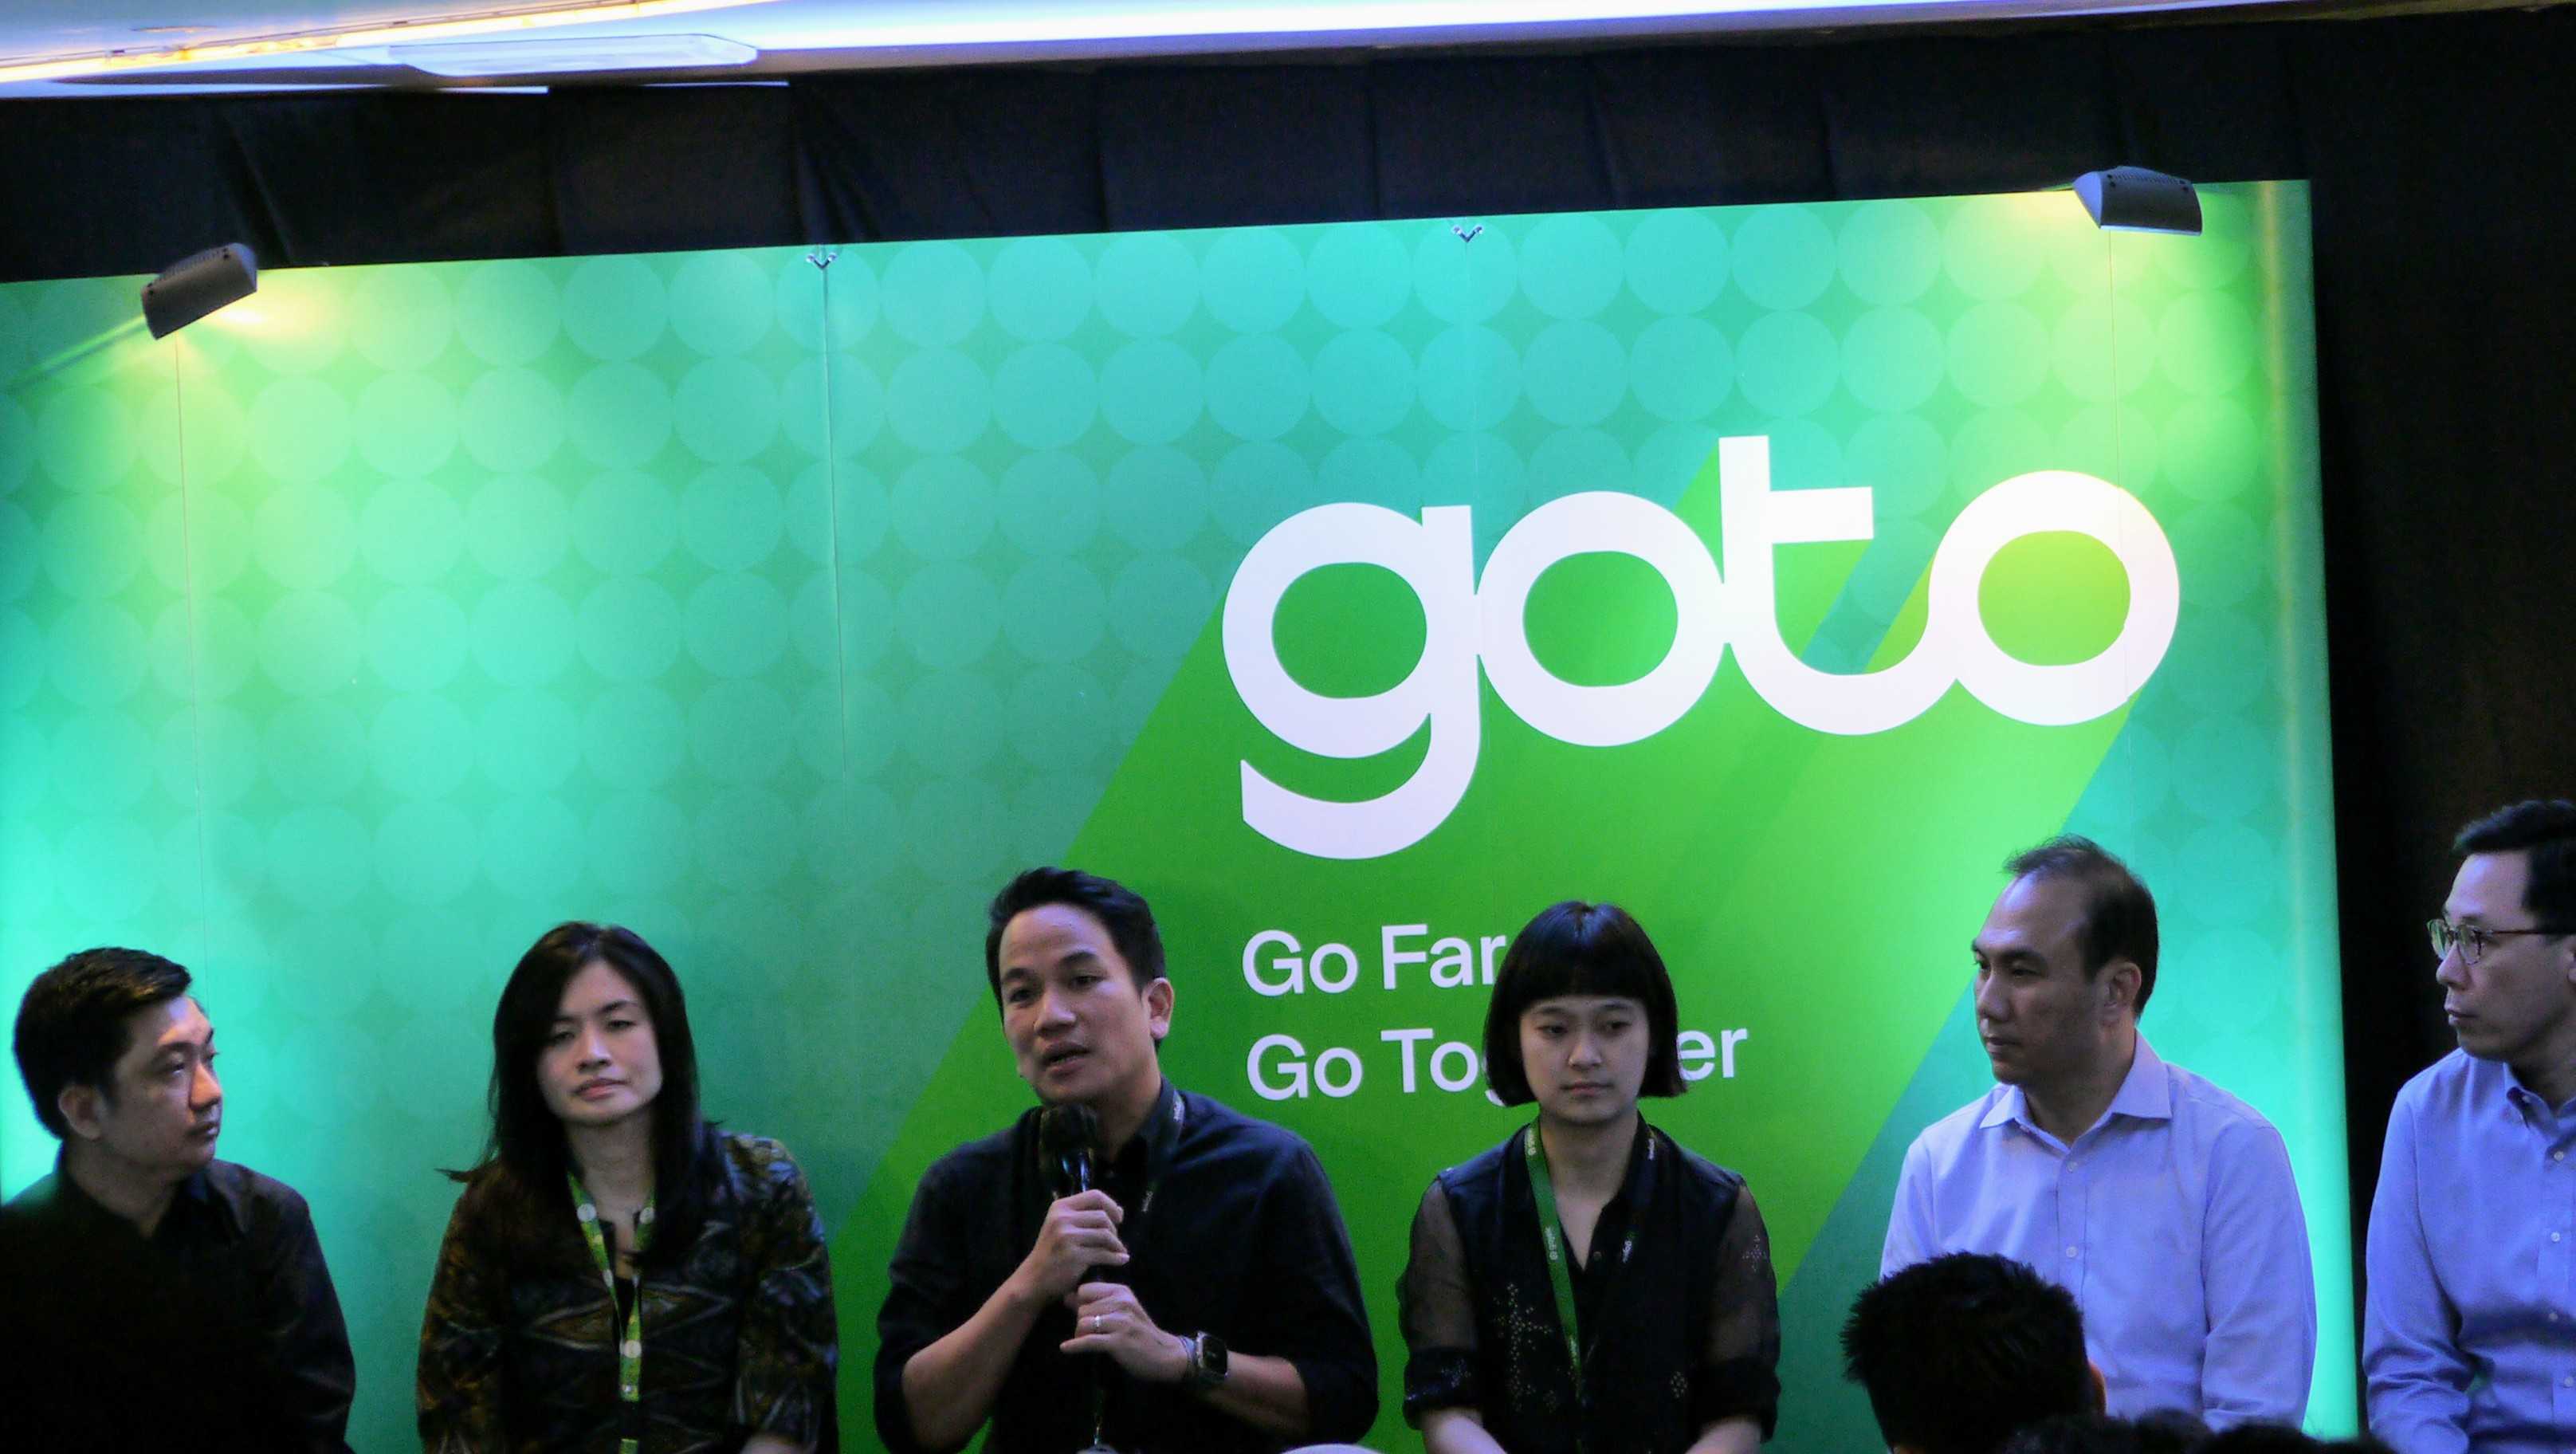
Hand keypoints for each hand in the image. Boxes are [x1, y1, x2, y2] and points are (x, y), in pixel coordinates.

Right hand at [1012, 1191, 1126, 1305]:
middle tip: (1115, 1242)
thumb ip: (1086, 1216)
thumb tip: (1120, 1210)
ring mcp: (1067, 1237)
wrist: (1033, 1279)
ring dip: (1117, 1245)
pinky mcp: (1074, 1256)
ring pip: (1105, 1234)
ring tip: (1119, 1252)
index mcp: (1060, 1207)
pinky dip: (1116, 1258)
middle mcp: (1062, 1218)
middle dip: (1114, 1229)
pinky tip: (1121, 1261)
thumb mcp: (1062, 1226)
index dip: (1111, 1206)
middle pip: (1102, 1216)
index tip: (1118, 1219)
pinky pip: (1103, 1253)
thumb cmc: (1051, 1252)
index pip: (1095, 1196)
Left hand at [1060, 1282, 1189, 1382]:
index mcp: (1121, 1291)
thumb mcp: (1122, 1311)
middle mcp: (1122, 1303)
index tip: (1084, 1315)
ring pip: (1083, 1323)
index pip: (1085, 1289)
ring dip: (1079, 1335)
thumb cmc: (1139, 1332)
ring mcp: (1121, 1322)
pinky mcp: (1119, 1341)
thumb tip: (1067, 1296)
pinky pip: (1089, 1341)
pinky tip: (1065, 1348)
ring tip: (1086, 1342)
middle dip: (1080, 1322)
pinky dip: (1074, 1346)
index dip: (1080, 1302)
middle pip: (1082, 1308)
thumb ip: (1097, 1302)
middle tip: (1088, 1334)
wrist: (1164, 1355)